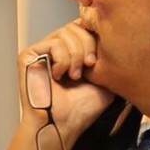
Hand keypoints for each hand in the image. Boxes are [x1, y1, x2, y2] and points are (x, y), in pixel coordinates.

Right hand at [0, 23, 114, 149]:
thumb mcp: (105, 78)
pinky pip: (53, 42)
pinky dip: (62, 60)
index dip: (95, 38)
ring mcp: (42, 50)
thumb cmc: (81, 108)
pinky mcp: (28, 55)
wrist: (64, 123)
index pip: (85, 26)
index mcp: (71, 50)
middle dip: (88, 45)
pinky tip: (59, 76)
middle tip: (89, 67)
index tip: (97, 62)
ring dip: (76, 55)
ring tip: (75, 75)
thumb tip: (121, 39)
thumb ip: (109, 57)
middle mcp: (56, 48)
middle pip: (76, 25)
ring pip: (66, 32)